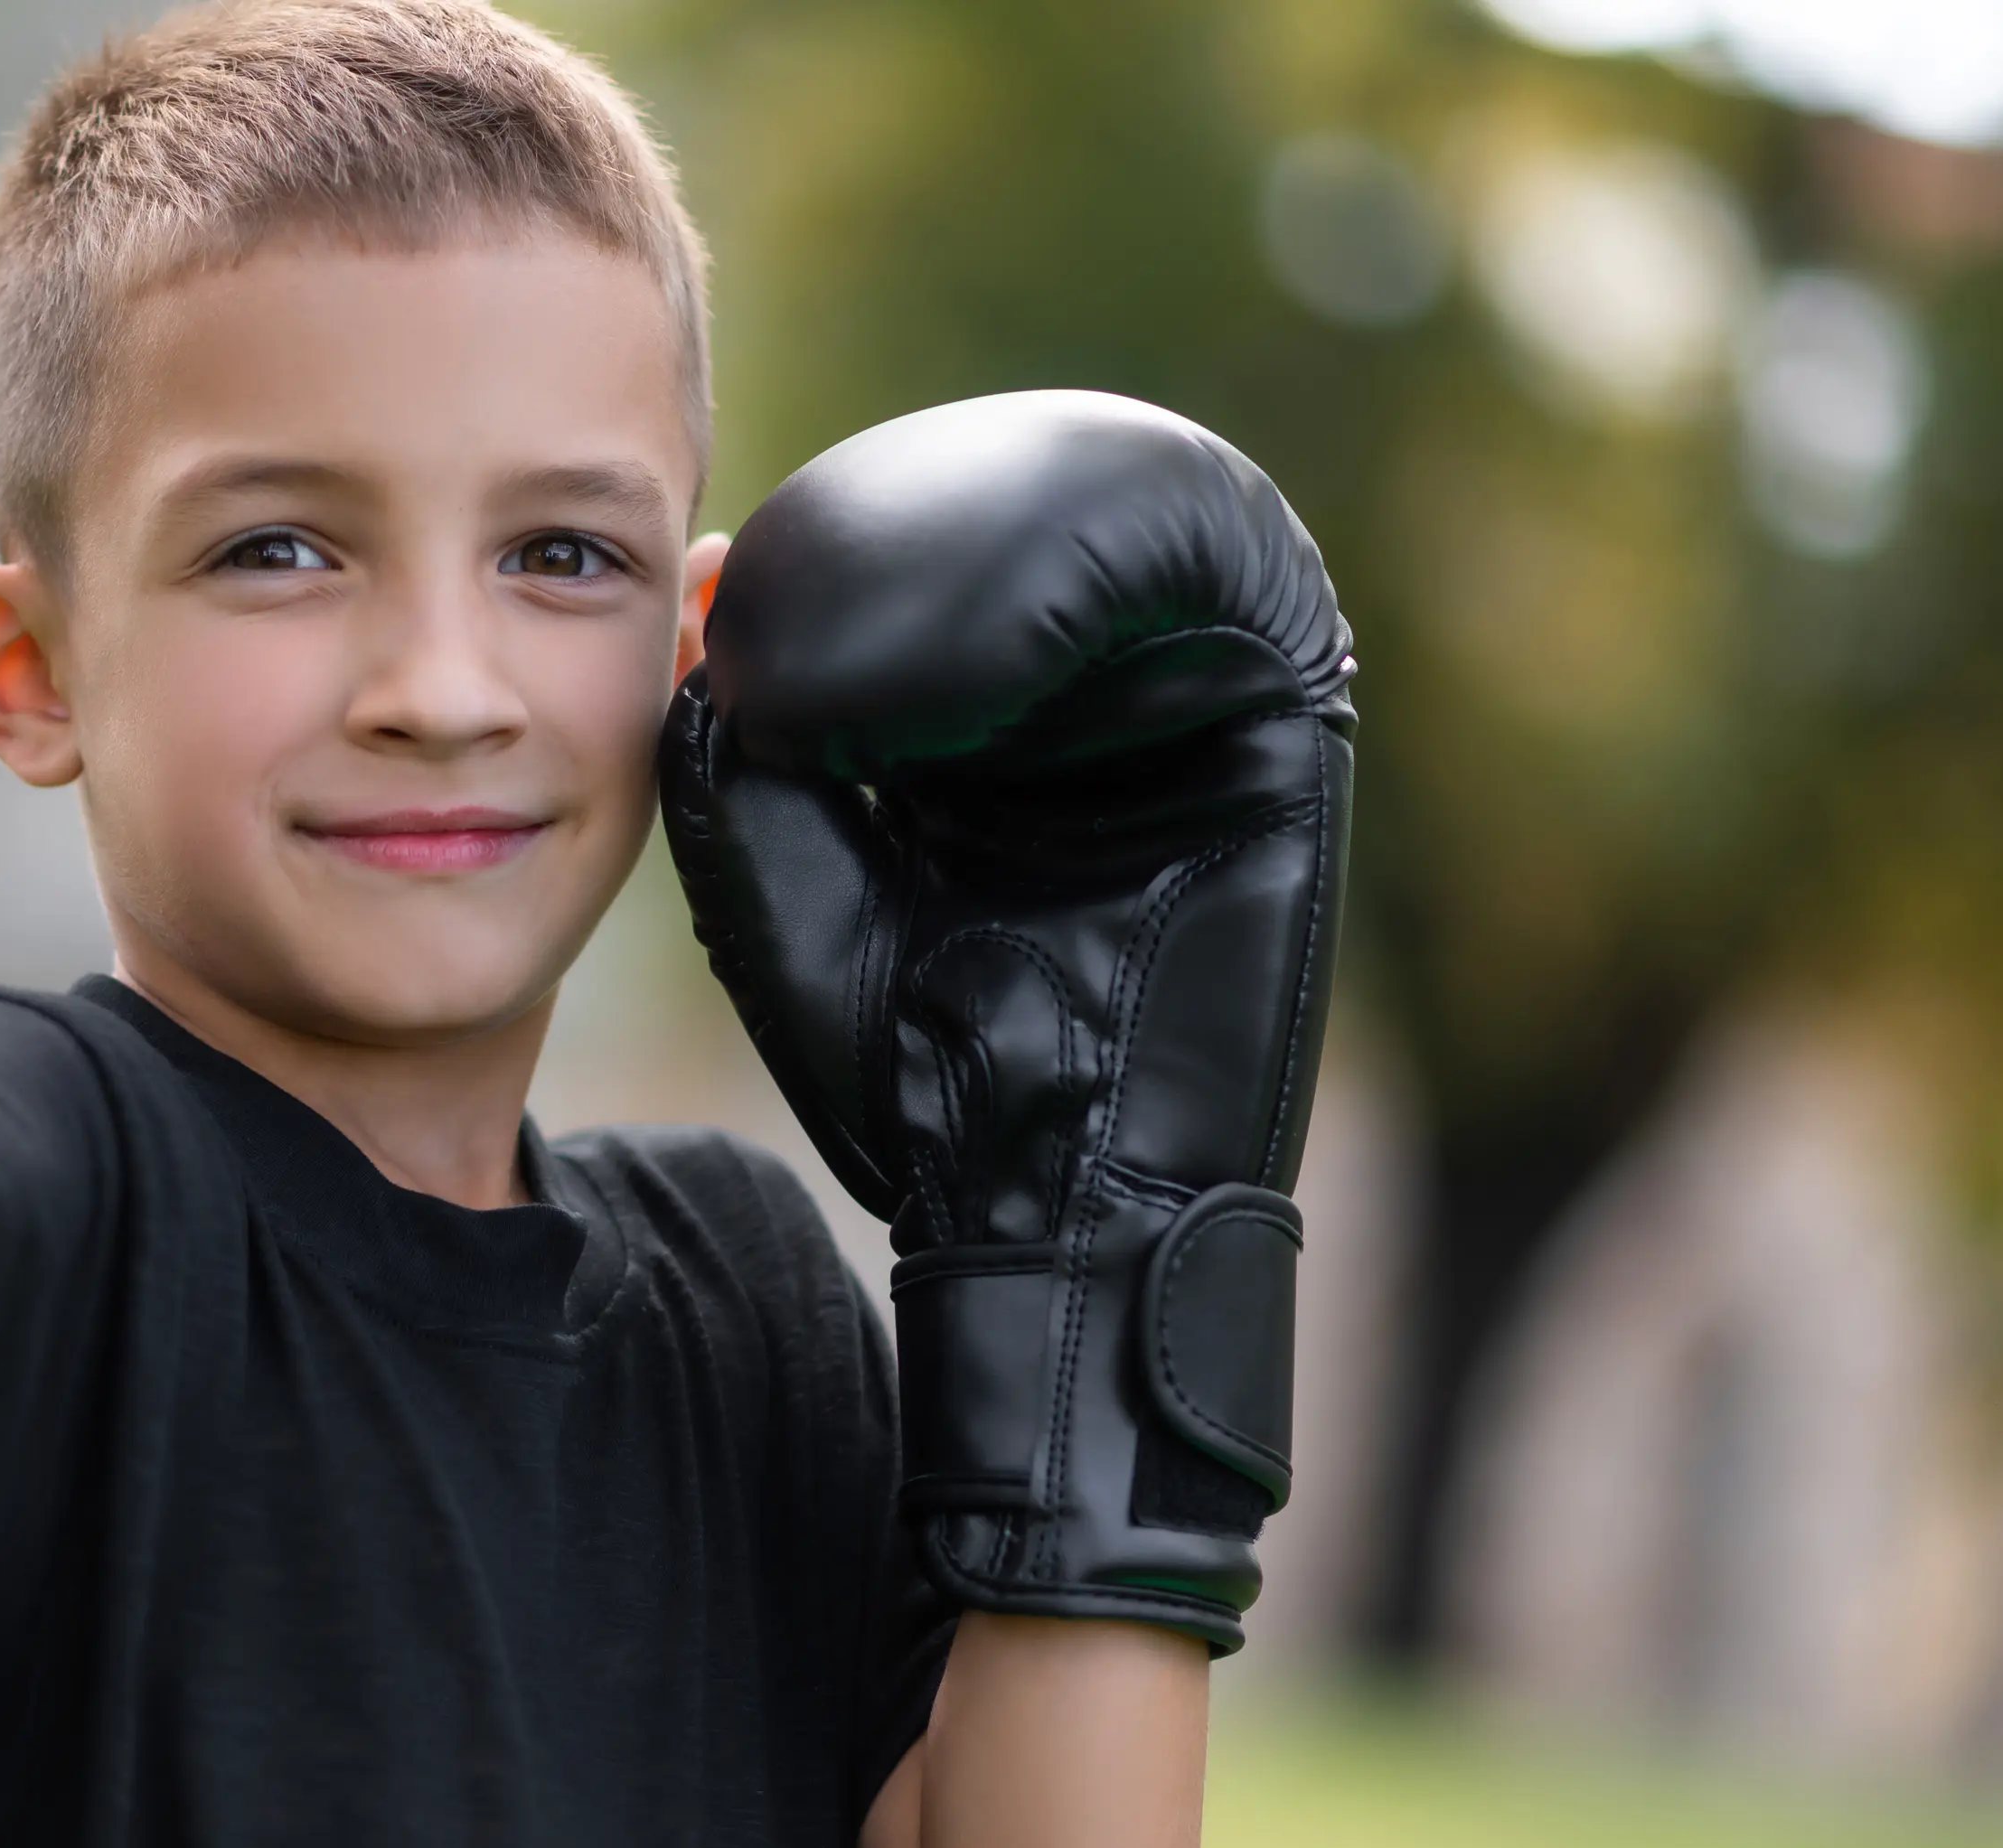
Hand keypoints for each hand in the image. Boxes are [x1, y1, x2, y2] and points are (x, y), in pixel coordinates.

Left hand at [664, 391, 1353, 1647]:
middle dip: (916, 520)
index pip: (932, 538)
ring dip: (1002, 535)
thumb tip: (712, 577)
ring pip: (1136, 509)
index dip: (833, 540)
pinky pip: (1233, 585)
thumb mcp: (785, 873)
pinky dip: (1101, 581)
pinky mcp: (1290, 726)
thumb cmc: (913, 1060)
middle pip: (1034, 503)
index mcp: (997, 716)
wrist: (1040, 1190)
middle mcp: (1112, 689)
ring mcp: (1209, 699)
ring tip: (876, 640)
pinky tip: (977, 665)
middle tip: (786, 580)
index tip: (718, 598)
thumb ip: (745, 735)